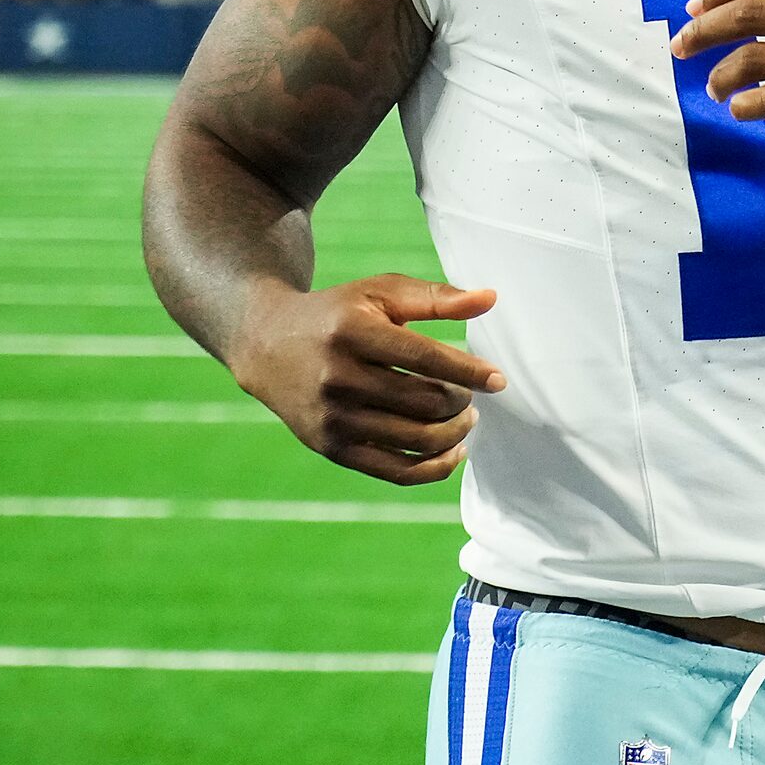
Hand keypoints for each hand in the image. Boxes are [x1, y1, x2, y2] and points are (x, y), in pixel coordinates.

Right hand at [233, 275, 503, 485]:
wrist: (266, 343)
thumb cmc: (339, 315)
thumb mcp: (380, 293)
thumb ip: (436, 297)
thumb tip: (491, 298)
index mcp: (353, 333)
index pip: (426, 359)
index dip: (470, 372)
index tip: (498, 379)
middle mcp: (338, 378)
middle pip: (426, 403)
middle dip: (462, 402)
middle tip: (469, 395)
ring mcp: (332, 418)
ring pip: (418, 440)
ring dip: (456, 433)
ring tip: (464, 418)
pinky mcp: (330, 447)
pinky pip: (396, 471)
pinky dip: (435, 468)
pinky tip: (454, 450)